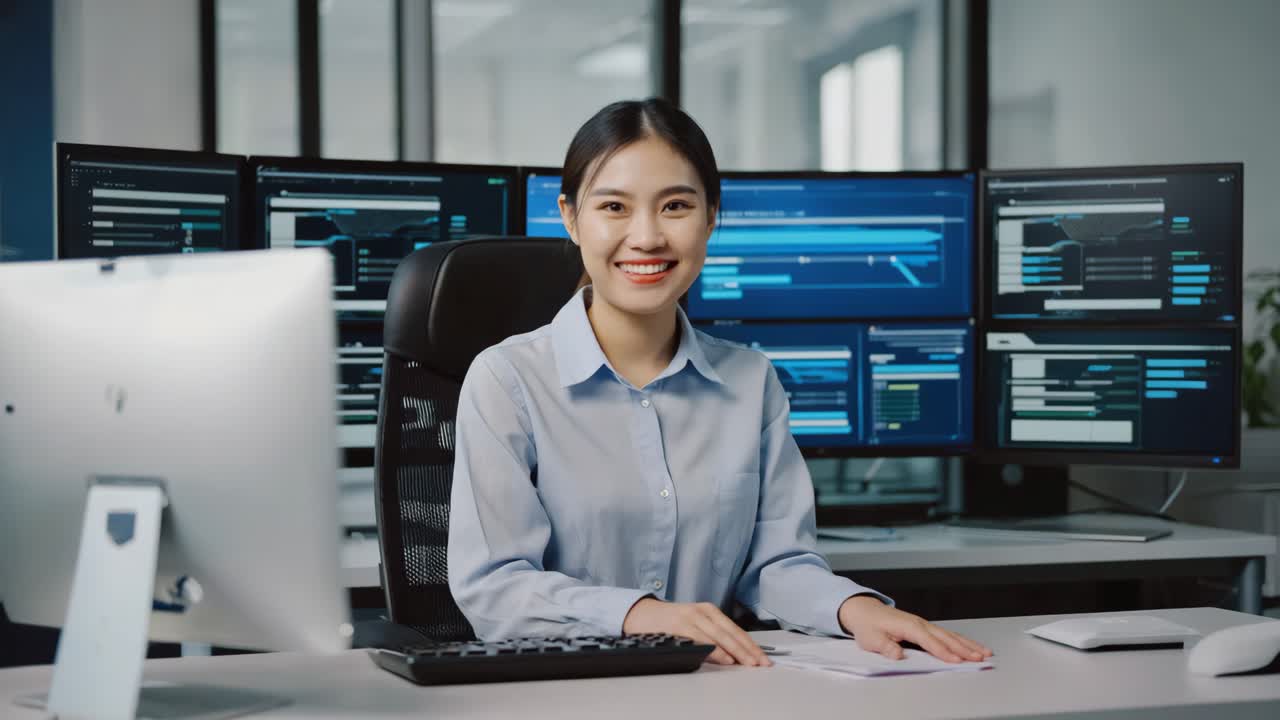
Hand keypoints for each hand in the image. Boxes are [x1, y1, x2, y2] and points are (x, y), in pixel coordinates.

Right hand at [623, 597, 771, 666]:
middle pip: (732, 633)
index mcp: (710, 610)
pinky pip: (701, 639)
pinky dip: (715, 650)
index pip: (736, 630)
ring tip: (748, 663)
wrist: (641, 614)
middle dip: (748, 650)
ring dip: (736, 651)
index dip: (751, 645)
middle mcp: (703, 611)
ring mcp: (691, 617)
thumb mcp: (695, 625)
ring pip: (720, 636)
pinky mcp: (679, 625)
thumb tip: (735, 656)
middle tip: (761, 663)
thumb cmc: (669, 623)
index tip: (763, 658)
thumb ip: (713, 637)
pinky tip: (725, 658)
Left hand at [837, 595, 992, 662]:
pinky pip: (947, 634)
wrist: (865, 611)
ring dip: (968, 644)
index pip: (928, 640)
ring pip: (950, 635)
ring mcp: (924, 624)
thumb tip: (897, 655)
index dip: (942, 651)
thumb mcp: (871, 638)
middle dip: (963, 648)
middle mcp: (919, 623)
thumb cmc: (868, 625)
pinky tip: (972, 647)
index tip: (956, 661)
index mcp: (907, 625)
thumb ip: (885, 647)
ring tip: (984, 653)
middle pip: (945, 637)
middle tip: (979, 658)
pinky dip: (962, 641)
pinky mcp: (926, 628)